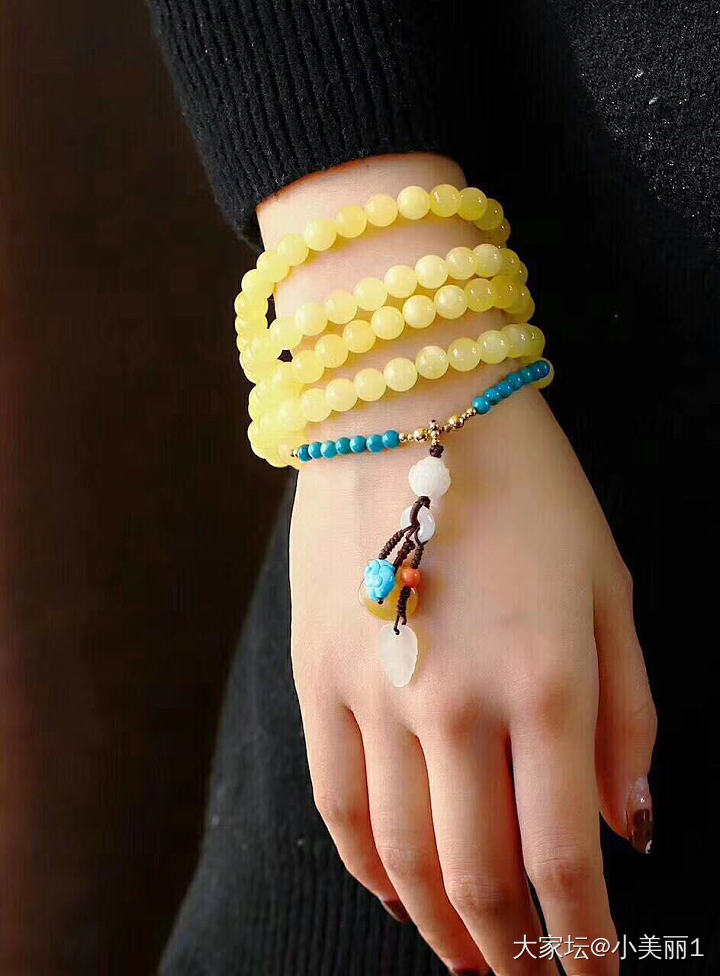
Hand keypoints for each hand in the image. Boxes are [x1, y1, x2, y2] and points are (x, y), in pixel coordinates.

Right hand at [290, 382, 655, 975]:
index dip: (583, 944)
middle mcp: (454, 704)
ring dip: (439, 926)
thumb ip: (628, 717)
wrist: (410, 405)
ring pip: (400, 855)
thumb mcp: (612, 587)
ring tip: (467, 957)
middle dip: (510, 955)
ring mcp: (373, 691)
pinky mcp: (317, 672)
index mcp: (546, 684)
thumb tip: (632, 828)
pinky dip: (366, 865)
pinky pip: (336, 799)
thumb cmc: (530, 486)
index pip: (565, 861)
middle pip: (475, 878)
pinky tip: (394, 892)